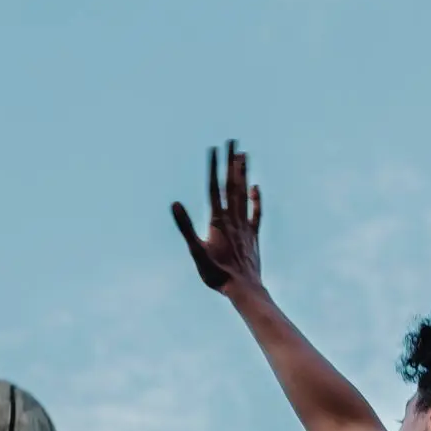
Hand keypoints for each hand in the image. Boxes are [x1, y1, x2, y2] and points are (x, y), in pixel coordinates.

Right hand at [172, 140, 261, 294]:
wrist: (244, 289)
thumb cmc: (217, 274)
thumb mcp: (196, 251)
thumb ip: (185, 227)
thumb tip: (175, 204)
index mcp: (218, 220)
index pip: (214, 187)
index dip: (214, 167)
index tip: (214, 148)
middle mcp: (233, 219)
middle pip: (232, 185)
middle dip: (231, 162)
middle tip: (233, 141)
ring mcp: (245, 225)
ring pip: (244, 194)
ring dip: (244, 173)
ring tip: (244, 155)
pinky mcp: (253, 235)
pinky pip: (256, 212)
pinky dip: (256, 198)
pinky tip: (255, 187)